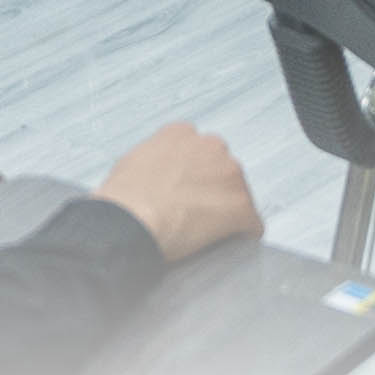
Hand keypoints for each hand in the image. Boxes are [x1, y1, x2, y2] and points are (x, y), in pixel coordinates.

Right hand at [97, 119, 259, 260]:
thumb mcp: (132, 163)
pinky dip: (245, 232)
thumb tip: (158, 176)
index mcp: (180, 134)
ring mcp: (227, 172)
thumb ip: (155, 160)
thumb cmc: (123, 200)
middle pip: (223, 167)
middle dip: (214, 187)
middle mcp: (209, 145)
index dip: (195, 173)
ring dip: (229, 208)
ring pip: (239, 192)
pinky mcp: (240, 203)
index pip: (200, 149)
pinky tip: (236, 241)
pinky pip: (252, 221)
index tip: (190, 188)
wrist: (130, 221)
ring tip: (214, 230)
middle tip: (198, 210)